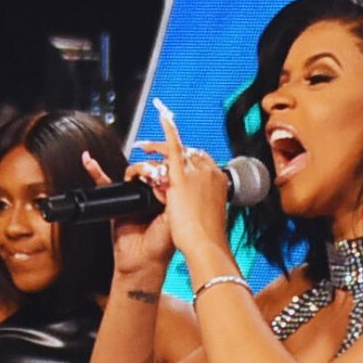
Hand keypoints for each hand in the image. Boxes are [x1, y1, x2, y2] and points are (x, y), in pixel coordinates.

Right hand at [81, 152, 174, 280]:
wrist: (141, 263)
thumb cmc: (160, 247)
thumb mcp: (171, 219)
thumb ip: (170, 197)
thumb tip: (164, 177)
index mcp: (168, 197)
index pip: (167, 173)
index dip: (165, 168)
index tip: (164, 171)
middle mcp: (151, 195)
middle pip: (149, 169)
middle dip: (149, 168)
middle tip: (151, 175)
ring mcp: (133, 197)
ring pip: (131, 174)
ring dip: (133, 170)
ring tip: (135, 177)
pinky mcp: (115, 202)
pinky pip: (104, 184)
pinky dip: (96, 172)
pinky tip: (90, 162)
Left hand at [135, 104, 229, 255]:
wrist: (203, 245)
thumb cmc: (206, 237)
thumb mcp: (206, 215)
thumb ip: (200, 201)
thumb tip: (196, 200)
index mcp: (217, 181)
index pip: (199, 160)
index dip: (186, 157)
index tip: (175, 158)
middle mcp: (209, 172)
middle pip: (187, 153)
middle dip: (169, 150)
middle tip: (151, 151)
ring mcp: (195, 172)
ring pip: (175, 151)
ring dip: (159, 147)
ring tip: (144, 147)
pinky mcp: (180, 176)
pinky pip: (174, 148)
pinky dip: (169, 130)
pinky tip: (162, 117)